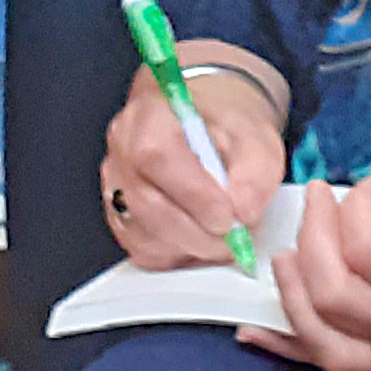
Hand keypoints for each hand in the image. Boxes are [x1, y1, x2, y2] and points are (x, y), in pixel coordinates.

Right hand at [101, 59, 284, 269]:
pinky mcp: (120, 217)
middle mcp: (122, 150)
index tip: (229, 218)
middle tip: (235, 240)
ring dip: (190, 248)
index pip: (158, 156)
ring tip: (223, 240)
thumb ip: (255, 172)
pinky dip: (178, 255)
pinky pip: (144, 250)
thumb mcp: (254, 137)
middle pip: (147, 204)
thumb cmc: (224, 127)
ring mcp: (116, 185)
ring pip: (143, 235)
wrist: (207, 128)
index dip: (194, 195)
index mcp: (150, 115)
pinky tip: (202, 241)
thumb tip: (244, 213)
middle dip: (198, 233)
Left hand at [254, 179, 370, 370]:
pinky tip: (254, 327)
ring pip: (324, 333)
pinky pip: (328, 362)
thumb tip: (370, 197)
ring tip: (289, 246)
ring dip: (293, 286)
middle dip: (315, 236)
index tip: (367, 186)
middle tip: (322, 197)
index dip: (357, 211)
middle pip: (338, 293)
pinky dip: (287, 344)